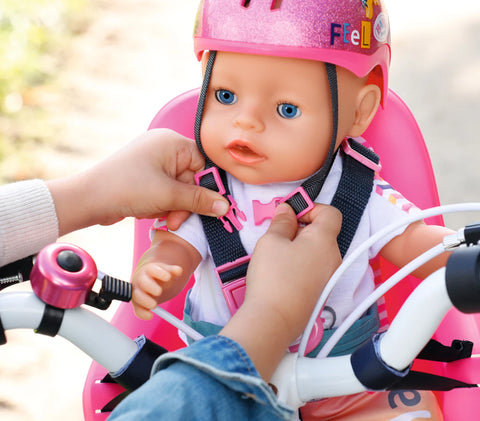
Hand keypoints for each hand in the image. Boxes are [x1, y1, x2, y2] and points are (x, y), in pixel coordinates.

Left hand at [47, 129, 228, 235]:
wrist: (88, 199)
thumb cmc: (126, 188)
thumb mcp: (169, 196)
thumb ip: (200, 201)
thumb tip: (225, 206)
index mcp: (172, 143)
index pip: (203, 164)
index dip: (205, 187)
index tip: (208, 206)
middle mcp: (163, 148)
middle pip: (191, 179)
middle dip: (184, 202)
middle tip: (175, 218)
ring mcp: (152, 161)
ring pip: (178, 189)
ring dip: (172, 206)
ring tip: (157, 214)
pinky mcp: (144, 175)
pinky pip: (165, 191)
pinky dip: (161, 204)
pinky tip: (148, 210)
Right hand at [131, 262, 182, 319]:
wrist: (154, 282)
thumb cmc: (161, 276)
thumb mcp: (168, 272)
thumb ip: (174, 271)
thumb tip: (179, 271)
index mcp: (149, 269)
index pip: (152, 269)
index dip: (159, 273)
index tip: (168, 277)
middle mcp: (141, 280)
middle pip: (142, 282)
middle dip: (150, 286)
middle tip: (159, 291)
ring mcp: (138, 292)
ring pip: (137, 296)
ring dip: (145, 301)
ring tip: (154, 305)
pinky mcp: (138, 304)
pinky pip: (137, 309)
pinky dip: (142, 313)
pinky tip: (150, 315)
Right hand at [220, 203, 341, 380]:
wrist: (274, 320)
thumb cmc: (272, 277)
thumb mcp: (271, 240)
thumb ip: (282, 221)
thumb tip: (287, 210)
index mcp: (324, 240)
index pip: (330, 212)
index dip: (311, 208)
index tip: (291, 215)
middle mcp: (333, 257)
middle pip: (323, 232)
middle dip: (301, 228)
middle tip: (278, 235)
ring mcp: (329, 276)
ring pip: (317, 251)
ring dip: (299, 246)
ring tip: (277, 255)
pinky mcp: (320, 291)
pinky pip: (314, 268)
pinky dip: (301, 263)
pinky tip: (282, 272)